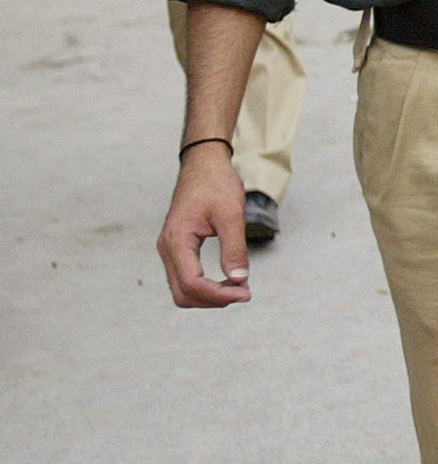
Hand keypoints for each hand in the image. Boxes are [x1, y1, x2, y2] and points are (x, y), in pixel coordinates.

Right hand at [157, 144, 251, 307]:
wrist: (203, 164)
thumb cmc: (216, 184)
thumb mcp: (231, 215)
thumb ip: (234, 248)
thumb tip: (240, 280)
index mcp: (176, 241)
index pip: (192, 283)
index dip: (219, 294)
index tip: (246, 293)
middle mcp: (167, 249)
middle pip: (183, 293)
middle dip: (214, 299)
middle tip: (244, 293)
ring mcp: (169, 249)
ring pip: (183, 289)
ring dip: (209, 294)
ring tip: (239, 287)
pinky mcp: (177, 248)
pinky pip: (186, 277)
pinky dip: (205, 285)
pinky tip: (228, 278)